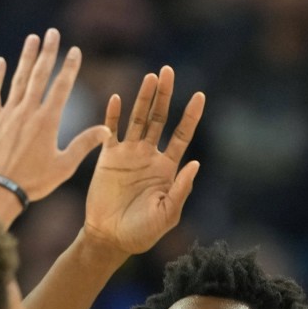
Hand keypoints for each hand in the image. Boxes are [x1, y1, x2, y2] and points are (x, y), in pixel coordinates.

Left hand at [0, 29, 109, 202]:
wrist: (0, 190)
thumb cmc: (35, 181)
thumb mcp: (65, 166)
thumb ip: (84, 145)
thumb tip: (106, 129)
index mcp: (47, 121)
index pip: (61, 87)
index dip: (69, 67)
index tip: (75, 51)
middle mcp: (27, 112)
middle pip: (39, 75)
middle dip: (48, 52)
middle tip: (52, 33)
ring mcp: (8, 114)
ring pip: (18, 79)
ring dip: (26, 58)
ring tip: (32, 39)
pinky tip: (1, 62)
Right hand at [83, 66, 203, 254]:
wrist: (110, 238)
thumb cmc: (142, 232)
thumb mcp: (168, 213)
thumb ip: (182, 189)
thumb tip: (196, 163)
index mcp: (167, 168)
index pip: (181, 135)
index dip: (190, 115)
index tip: (200, 95)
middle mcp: (149, 155)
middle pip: (159, 118)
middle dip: (165, 95)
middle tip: (168, 71)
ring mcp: (128, 154)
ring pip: (137, 118)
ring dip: (143, 98)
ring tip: (151, 77)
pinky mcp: (107, 157)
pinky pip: (111, 131)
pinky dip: (113, 115)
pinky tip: (117, 98)